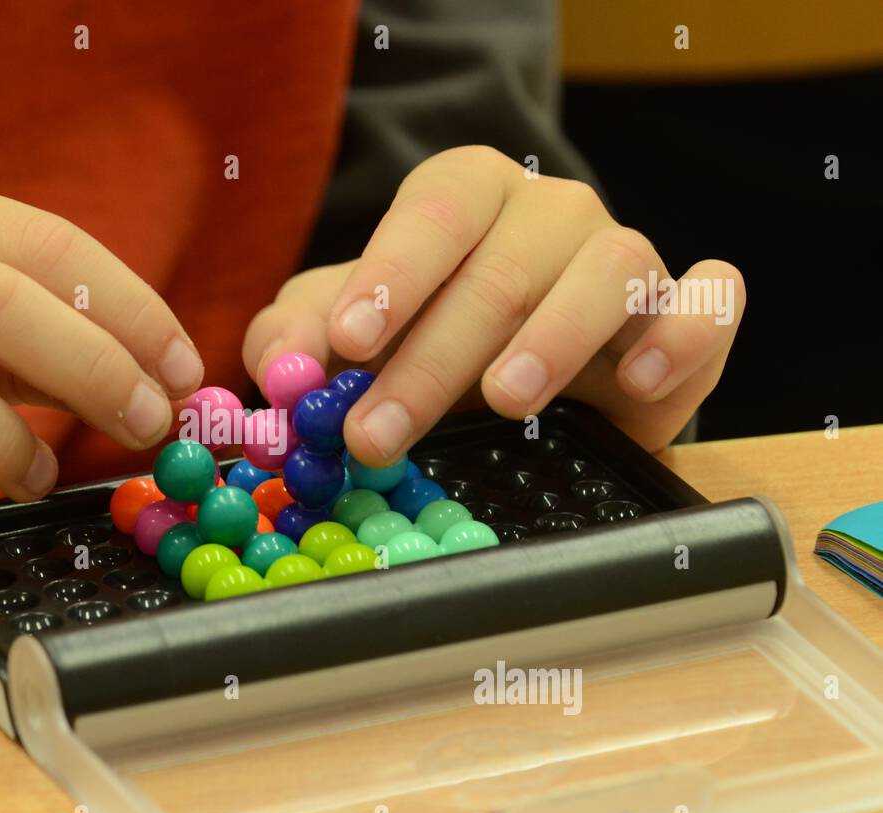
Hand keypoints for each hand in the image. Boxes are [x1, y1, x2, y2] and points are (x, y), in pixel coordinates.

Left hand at [244, 146, 744, 461]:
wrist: (524, 385)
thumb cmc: (426, 345)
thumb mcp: (346, 338)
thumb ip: (300, 340)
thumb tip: (284, 372)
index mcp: (467, 198)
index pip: (434, 212)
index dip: (390, 274)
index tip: (348, 341)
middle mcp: (550, 214)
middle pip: (501, 268)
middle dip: (430, 359)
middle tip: (377, 433)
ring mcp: (625, 257)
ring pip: (605, 274)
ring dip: (550, 341)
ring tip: (502, 399)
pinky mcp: (687, 315)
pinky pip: (709, 303)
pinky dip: (685, 335)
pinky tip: (640, 382)